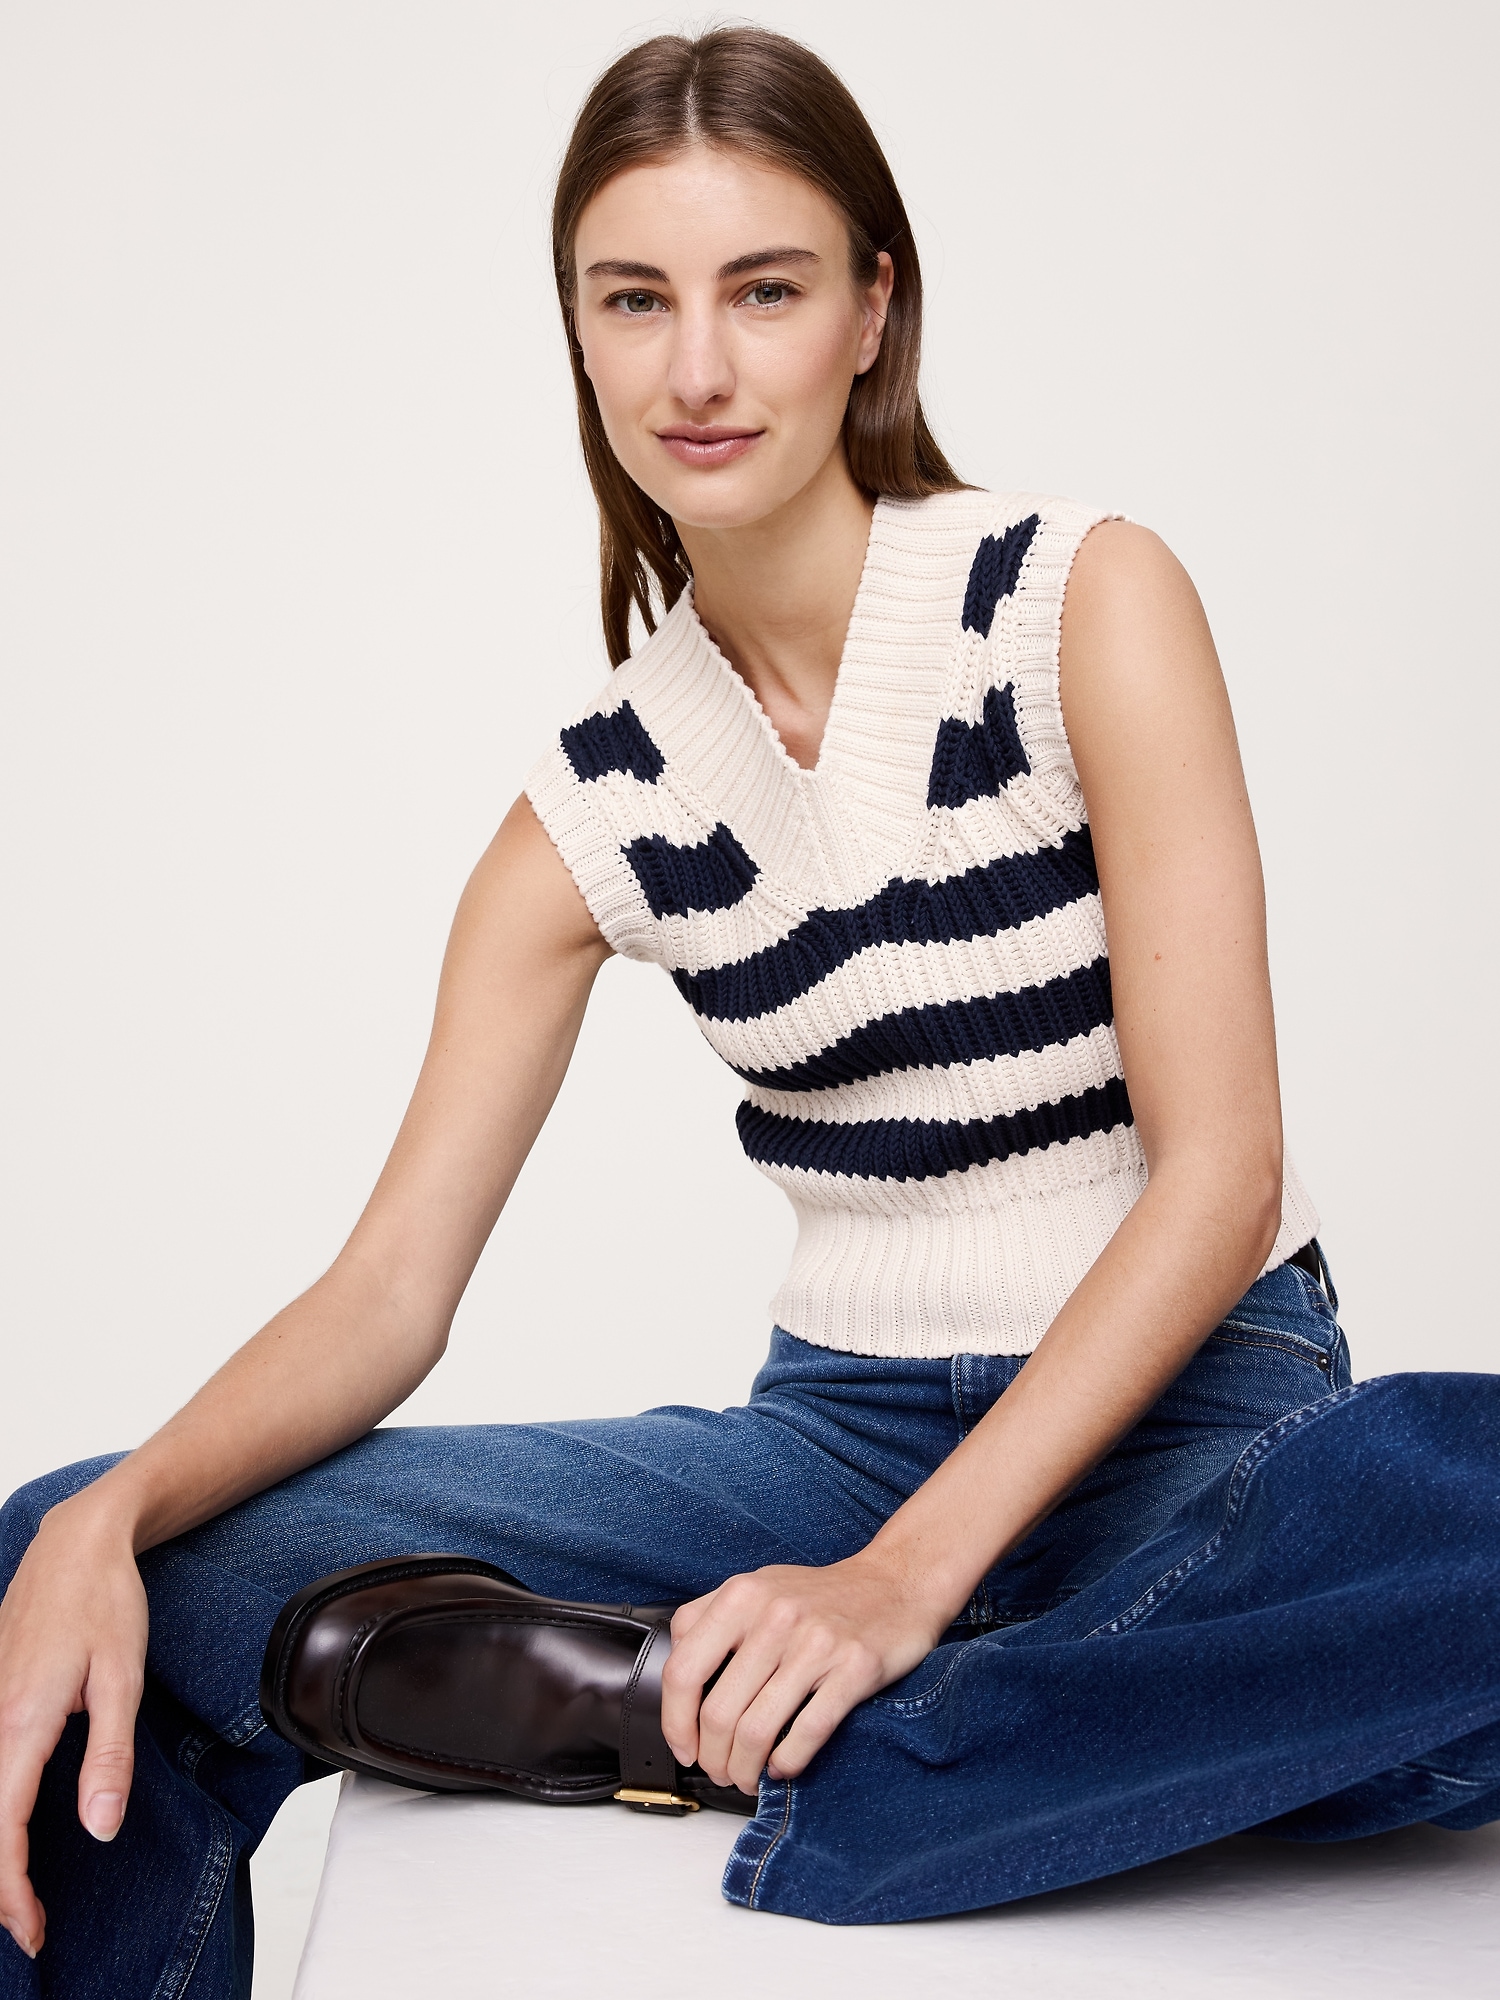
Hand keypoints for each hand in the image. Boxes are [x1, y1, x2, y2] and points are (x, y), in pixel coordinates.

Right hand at [0, 1496, 147, 1959]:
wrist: (76, 1543)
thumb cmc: (105, 1603)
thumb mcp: (122, 1679)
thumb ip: (110, 1757)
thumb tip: (99, 1830)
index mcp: (21, 1723)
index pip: (2, 1832)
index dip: (11, 1892)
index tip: (33, 1930)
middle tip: (31, 1927)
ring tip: (23, 1893)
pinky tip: (11, 1830)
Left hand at [659, 1550, 948, 1795]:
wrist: (896, 1582)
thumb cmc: (820, 1595)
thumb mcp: (757, 1587)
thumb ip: (709, 1619)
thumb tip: (676, 1679)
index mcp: (741, 1596)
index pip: (683, 1671)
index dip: (674, 1722)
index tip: (684, 1747)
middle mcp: (775, 1616)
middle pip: (718, 1712)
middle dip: (713, 1757)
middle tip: (720, 1770)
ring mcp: (816, 1643)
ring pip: (757, 1730)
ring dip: (745, 1769)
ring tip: (747, 1776)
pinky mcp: (855, 1668)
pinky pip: (807, 1733)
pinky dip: (787, 1763)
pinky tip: (783, 1766)